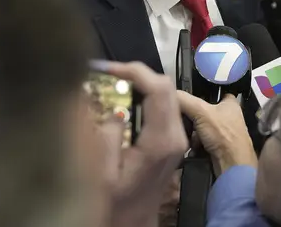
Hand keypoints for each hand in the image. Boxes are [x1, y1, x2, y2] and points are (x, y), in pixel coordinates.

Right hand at [99, 61, 187, 226]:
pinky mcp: (172, 138)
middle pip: (165, 86)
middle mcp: (175, 135)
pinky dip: (143, 95)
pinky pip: (163, 105)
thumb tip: (112, 110)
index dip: (135, 71)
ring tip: (111, 82)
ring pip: (166, 93)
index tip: (109, 68)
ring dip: (140, 83)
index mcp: (161, 141)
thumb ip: (106, 139)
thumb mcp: (103, 175)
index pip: (158, 89)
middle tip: (106, 73)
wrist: (135, 222)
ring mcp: (177, 136)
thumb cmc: (118, 205)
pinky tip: (122, 99)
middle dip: (136, 73)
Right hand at [176, 92, 256, 175]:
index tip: (186, 99)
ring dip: (192, 134)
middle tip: (185, 122)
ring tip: (189, 138)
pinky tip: (193, 148)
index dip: (200, 94)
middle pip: (202, 112)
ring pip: (200, 128)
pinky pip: (201, 142)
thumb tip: (169, 94)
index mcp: (230, 104)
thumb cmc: (223, 135)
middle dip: (192, 118)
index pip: (213, 92)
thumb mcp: (201, 112)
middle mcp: (228, 117)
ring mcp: (223, 133)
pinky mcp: (218, 147)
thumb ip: (184, 100)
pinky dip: (195, 145)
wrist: (232, 166)